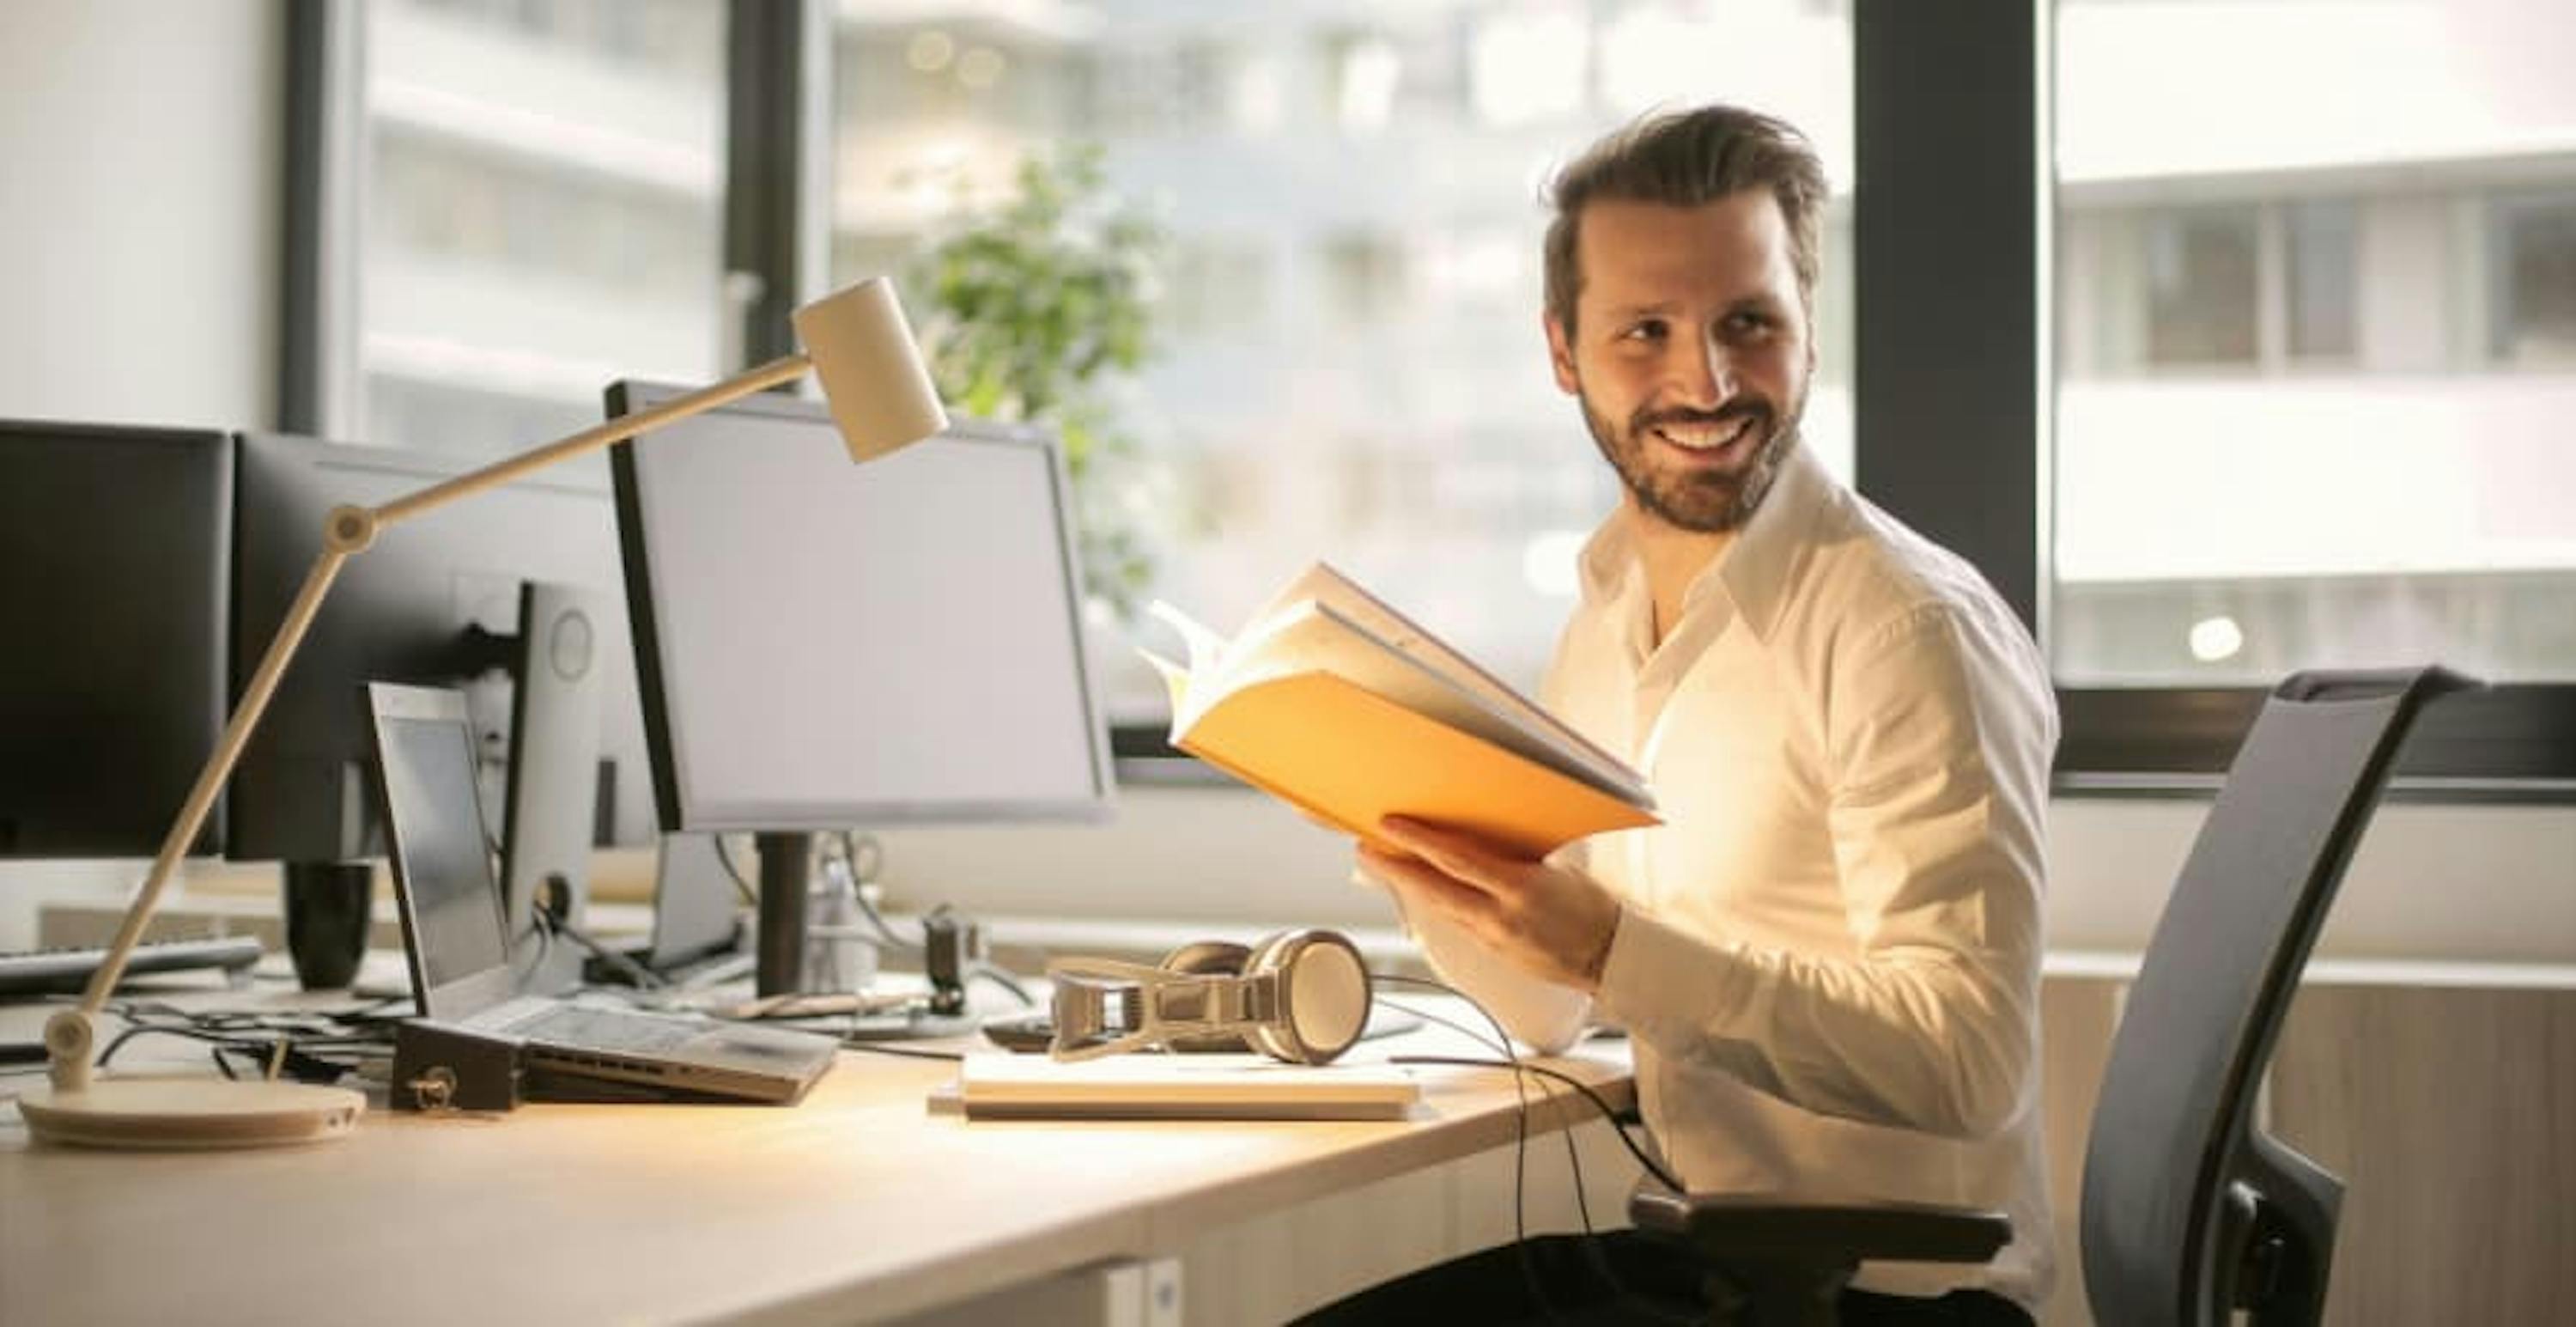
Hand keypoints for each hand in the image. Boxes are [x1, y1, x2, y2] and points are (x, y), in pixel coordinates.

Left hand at [1358, 816, 1621, 993]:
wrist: (1612, 959)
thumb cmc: (1594, 910)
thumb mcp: (1559, 870)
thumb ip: (1516, 857)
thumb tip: (1480, 838)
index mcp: (1520, 889)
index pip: (1457, 860)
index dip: (1419, 841)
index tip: (1390, 826)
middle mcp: (1500, 917)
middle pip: (1434, 889)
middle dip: (1395, 868)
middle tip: (1366, 849)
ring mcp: (1494, 939)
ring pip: (1440, 908)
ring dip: (1410, 885)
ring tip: (1385, 864)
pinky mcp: (1494, 953)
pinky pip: (1458, 922)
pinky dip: (1437, 903)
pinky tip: (1424, 891)